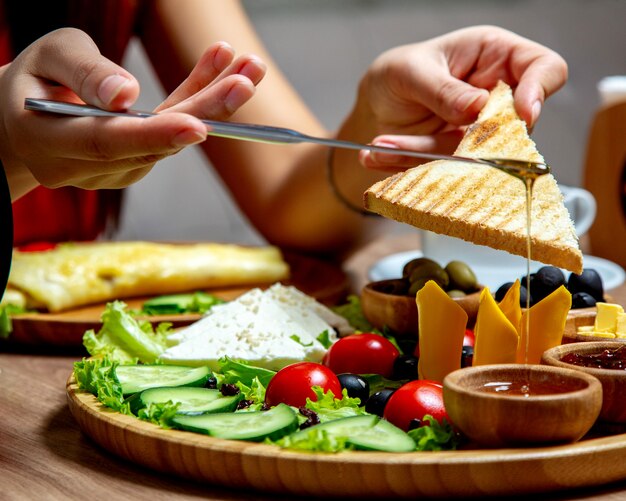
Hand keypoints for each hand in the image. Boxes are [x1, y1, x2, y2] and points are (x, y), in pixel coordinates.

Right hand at [0, 28, 265, 198]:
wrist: (24, 122)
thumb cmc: (33, 82)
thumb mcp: (47, 58)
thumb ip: (83, 72)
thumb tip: (126, 96)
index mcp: (51, 142)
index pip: (106, 142)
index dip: (154, 135)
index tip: (198, 125)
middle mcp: (87, 168)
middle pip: (152, 142)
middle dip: (205, 111)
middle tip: (246, 82)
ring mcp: (115, 172)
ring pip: (171, 137)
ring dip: (213, 103)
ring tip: (249, 68)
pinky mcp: (136, 164)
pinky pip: (171, 132)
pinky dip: (199, 101)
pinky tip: (226, 70)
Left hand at [356, 25, 567, 169]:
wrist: (375, 108)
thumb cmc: (396, 75)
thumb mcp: (409, 72)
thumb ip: (442, 89)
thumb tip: (479, 106)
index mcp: (494, 55)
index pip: (544, 68)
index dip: (539, 91)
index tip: (521, 114)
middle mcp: (497, 95)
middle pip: (518, 125)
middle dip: (473, 139)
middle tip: (425, 139)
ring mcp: (484, 132)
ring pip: (476, 156)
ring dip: (425, 153)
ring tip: (382, 144)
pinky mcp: (465, 159)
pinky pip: (450, 171)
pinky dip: (413, 165)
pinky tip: (381, 154)